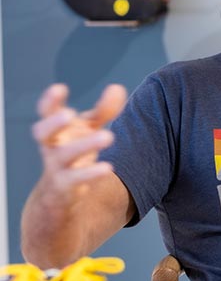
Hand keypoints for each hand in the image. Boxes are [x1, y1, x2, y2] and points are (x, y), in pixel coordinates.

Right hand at [32, 83, 126, 208]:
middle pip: (43, 133)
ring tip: (108, 136)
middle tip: (70, 114)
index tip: (60, 88)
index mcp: (55, 128)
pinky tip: (107, 167)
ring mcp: (56, 166)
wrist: (61, 192)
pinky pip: (76, 179)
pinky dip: (91, 173)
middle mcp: (51, 146)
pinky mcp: (65, 186)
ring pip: (65, 155)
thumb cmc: (75, 149)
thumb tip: (117, 88)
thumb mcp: (89, 128)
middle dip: (53, 123)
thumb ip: (103, 109)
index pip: (46, 112)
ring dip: (85, 145)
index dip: (50, 101)